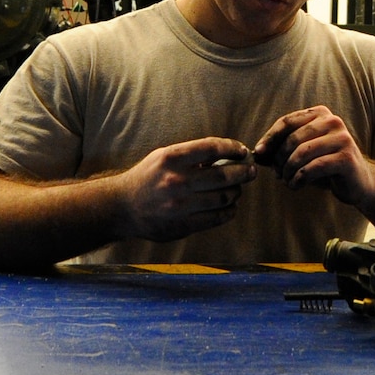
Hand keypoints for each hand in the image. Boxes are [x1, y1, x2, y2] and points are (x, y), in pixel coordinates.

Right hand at [114, 138, 258, 241]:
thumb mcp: (163, 156)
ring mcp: (181, 205)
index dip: (232, 148)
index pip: (212, 148)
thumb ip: (191, 154)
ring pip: (223, 198)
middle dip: (243, 172)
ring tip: (238, 189)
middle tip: (251, 171)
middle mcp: (176, 181)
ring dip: (237, 192)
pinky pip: (216, 218)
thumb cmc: (147, 177)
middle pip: (223, 175)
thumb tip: (225, 154)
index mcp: (171, 158)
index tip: (242, 151)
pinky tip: (231, 206)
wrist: (123, 207)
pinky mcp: (183, 225)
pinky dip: (229, 211)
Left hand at [255, 107, 374, 207]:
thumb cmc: (326, 166)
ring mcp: (342, 138)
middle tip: (277, 173)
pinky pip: (313, 167)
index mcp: (321, 114)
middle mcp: (333, 121)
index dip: (270, 137)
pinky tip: (295, 186)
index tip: (259, 153)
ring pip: (302, 153)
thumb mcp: (303, 154)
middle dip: (279, 158)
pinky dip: (299, 178)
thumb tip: (257, 154)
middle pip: (293, 138)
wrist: (359, 183)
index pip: (287, 121)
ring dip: (288, 170)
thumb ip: (281, 151)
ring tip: (286, 181)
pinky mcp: (346, 158)